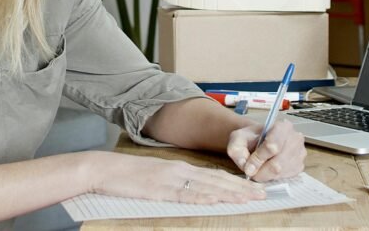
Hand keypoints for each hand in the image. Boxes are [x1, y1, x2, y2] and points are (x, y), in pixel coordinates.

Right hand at [89, 151, 265, 204]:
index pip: (215, 175)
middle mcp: (180, 171)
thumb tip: (194, 192)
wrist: (106, 169)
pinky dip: (204, 197)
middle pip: (217, 180)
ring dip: (230, 193)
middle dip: (242, 188)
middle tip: (262, 193)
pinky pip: (186, 195)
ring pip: (208, 186)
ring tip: (249, 198)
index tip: (253, 188)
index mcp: (181, 168)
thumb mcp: (157, 177)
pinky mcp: (161, 190)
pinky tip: (217, 200)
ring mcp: (171, 180)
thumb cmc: (129, 176)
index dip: (236, 182)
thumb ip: (176, 183)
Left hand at [226, 120, 305, 181]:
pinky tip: (267, 169)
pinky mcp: (300, 166)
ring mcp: (300, 153)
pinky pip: (285, 177)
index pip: (272, 146)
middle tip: (251, 171)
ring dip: (266, 175)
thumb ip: (237, 151)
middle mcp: (295, 138)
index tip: (248, 167)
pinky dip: (273, 177)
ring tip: (258, 168)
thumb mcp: (237, 139)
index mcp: (281, 126)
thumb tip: (247, 167)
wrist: (259, 139)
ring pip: (281, 172)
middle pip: (277, 163)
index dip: (258, 159)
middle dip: (260, 170)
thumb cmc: (250, 138)